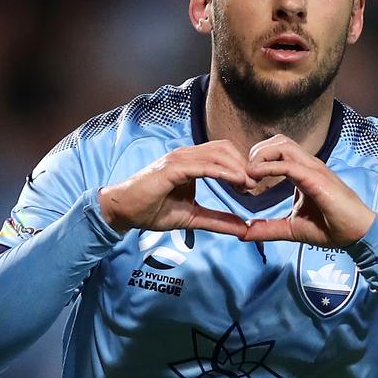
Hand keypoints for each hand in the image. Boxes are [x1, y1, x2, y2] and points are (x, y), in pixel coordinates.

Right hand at [98, 140, 254, 235]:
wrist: (123, 211)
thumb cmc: (152, 210)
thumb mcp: (192, 218)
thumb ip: (218, 220)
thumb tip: (243, 228)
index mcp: (192, 162)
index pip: (224, 154)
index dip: (241, 166)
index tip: (253, 186)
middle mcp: (186, 155)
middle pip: (224, 149)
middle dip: (243, 165)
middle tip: (255, 185)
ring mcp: (178, 159)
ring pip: (216, 154)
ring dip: (236, 168)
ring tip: (248, 185)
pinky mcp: (171, 168)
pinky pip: (202, 165)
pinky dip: (222, 171)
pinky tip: (235, 181)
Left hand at [242, 134, 375, 246]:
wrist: (357, 234)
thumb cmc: (331, 228)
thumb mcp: (291, 228)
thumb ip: (267, 228)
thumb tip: (243, 233)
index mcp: (302, 172)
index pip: (276, 151)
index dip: (256, 161)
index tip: (244, 185)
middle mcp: (307, 165)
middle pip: (276, 141)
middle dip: (255, 153)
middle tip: (245, 179)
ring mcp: (313, 169)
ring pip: (281, 144)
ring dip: (260, 157)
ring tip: (250, 179)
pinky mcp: (316, 179)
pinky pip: (288, 165)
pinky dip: (267, 169)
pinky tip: (257, 181)